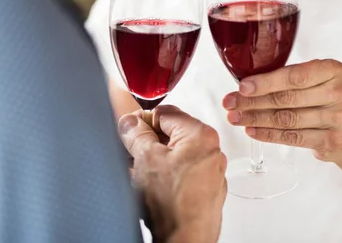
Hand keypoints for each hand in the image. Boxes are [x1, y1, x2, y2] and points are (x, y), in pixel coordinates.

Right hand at [118, 106, 226, 242]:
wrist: (186, 239)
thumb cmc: (173, 204)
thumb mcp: (145, 158)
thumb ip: (136, 134)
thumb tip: (130, 123)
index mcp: (201, 135)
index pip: (165, 112)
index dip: (143, 120)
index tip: (129, 128)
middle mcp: (212, 151)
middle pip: (172, 134)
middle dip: (148, 141)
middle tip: (130, 150)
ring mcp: (211, 172)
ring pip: (176, 155)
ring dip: (155, 159)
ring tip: (137, 171)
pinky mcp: (206, 190)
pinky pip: (183, 172)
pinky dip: (166, 174)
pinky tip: (151, 186)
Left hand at [223, 59, 341, 163]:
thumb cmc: (323, 98)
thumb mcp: (314, 79)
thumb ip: (287, 76)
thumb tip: (245, 84)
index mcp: (333, 70)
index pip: (294, 76)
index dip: (265, 82)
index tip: (242, 87)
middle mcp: (339, 92)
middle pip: (287, 98)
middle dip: (253, 101)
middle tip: (230, 103)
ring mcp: (337, 118)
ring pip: (287, 119)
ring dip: (255, 119)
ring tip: (235, 118)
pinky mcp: (330, 140)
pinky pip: (292, 137)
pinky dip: (268, 134)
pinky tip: (252, 130)